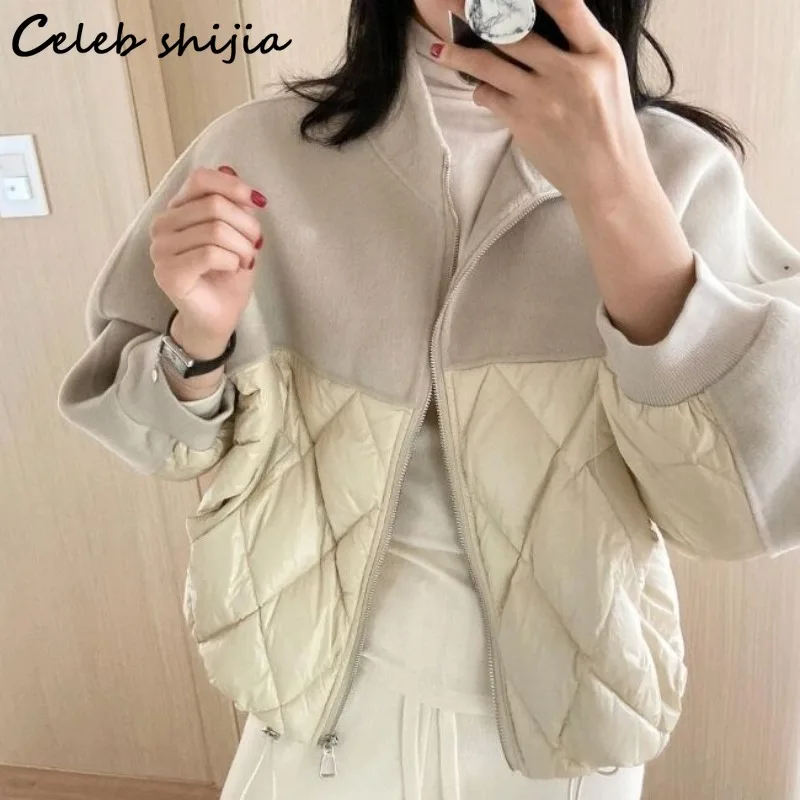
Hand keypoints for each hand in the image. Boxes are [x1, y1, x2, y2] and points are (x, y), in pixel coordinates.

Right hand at [150, 166, 266, 349]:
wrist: (219, 316)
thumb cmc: (227, 275)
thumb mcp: (238, 233)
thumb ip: (234, 204)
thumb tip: (230, 170)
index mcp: (177, 210)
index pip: (200, 179)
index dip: (233, 186)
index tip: (258, 202)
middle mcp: (162, 226)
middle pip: (215, 206)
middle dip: (247, 226)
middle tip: (254, 247)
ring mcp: (160, 250)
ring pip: (215, 230)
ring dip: (242, 248)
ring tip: (245, 261)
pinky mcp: (168, 273)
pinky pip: (210, 253)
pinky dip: (232, 261)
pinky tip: (232, 269)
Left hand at [431, 0, 655, 209]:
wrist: (607, 177)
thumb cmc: (608, 125)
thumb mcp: (608, 74)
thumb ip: (580, 45)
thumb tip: (539, 20)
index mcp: (599, 51)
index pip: (567, 5)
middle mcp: (570, 69)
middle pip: (515, 30)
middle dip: (480, 14)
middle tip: (454, 4)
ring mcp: (543, 96)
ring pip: (488, 64)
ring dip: (459, 54)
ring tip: (440, 49)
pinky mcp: (523, 121)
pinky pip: (489, 96)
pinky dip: (481, 91)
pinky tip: (482, 91)